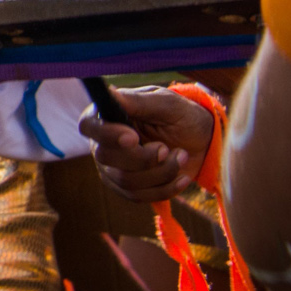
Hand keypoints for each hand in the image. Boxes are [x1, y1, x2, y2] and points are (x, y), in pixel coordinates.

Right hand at [79, 87, 211, 202]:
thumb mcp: (166, 104)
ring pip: (126, 181)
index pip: (88, 127)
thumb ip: (138, 102)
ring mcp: (113, 168)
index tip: (133, 138)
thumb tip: (110, 93)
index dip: (106, 135)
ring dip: (162, 172)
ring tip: (181, 156)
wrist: (202, 142)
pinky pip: (138, 196)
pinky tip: (182, 177)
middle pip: (107, 158)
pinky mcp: (128, 188)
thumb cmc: (182, 116)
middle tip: (168, 148)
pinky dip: (165, 189)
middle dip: (145, 158)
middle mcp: (103, 144)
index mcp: (107, 117)